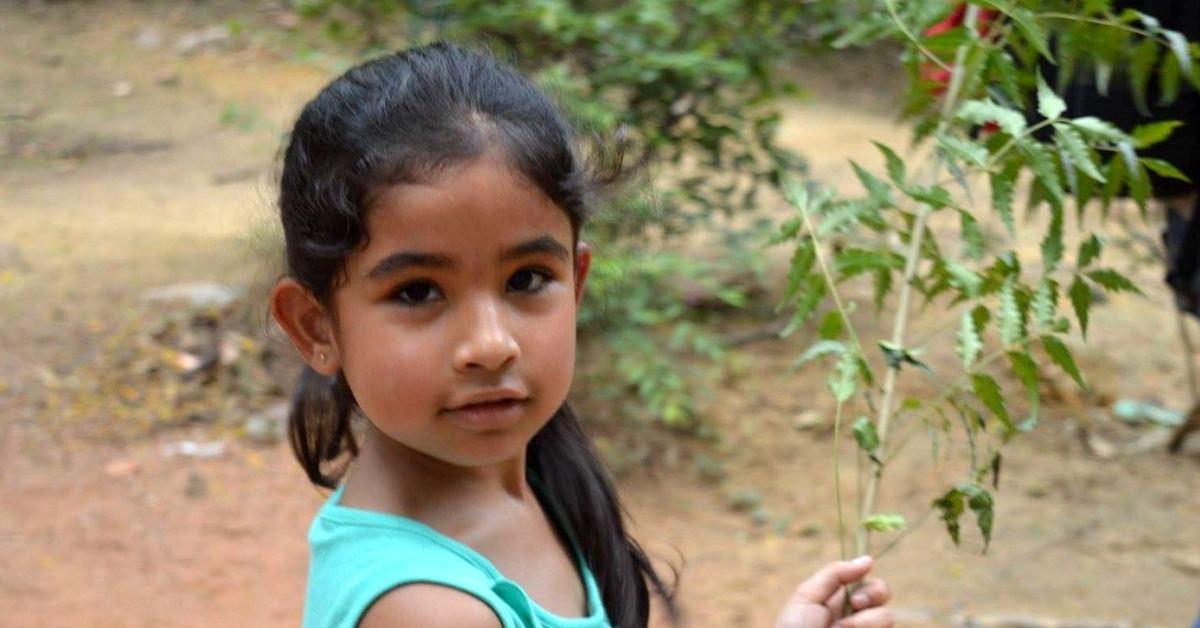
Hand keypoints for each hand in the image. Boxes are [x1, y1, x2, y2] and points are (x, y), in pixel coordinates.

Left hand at [772, 556, 892, 627]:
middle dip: (873, 595)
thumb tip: (869, 559)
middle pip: (884, 595)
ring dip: (862, 623)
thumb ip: (834, 574)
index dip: (870, 586)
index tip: (855, 594)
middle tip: (854, 605)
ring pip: (887, 618)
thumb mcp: (807, 596)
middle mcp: (857, 616)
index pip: (870, 583)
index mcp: (841, 600)